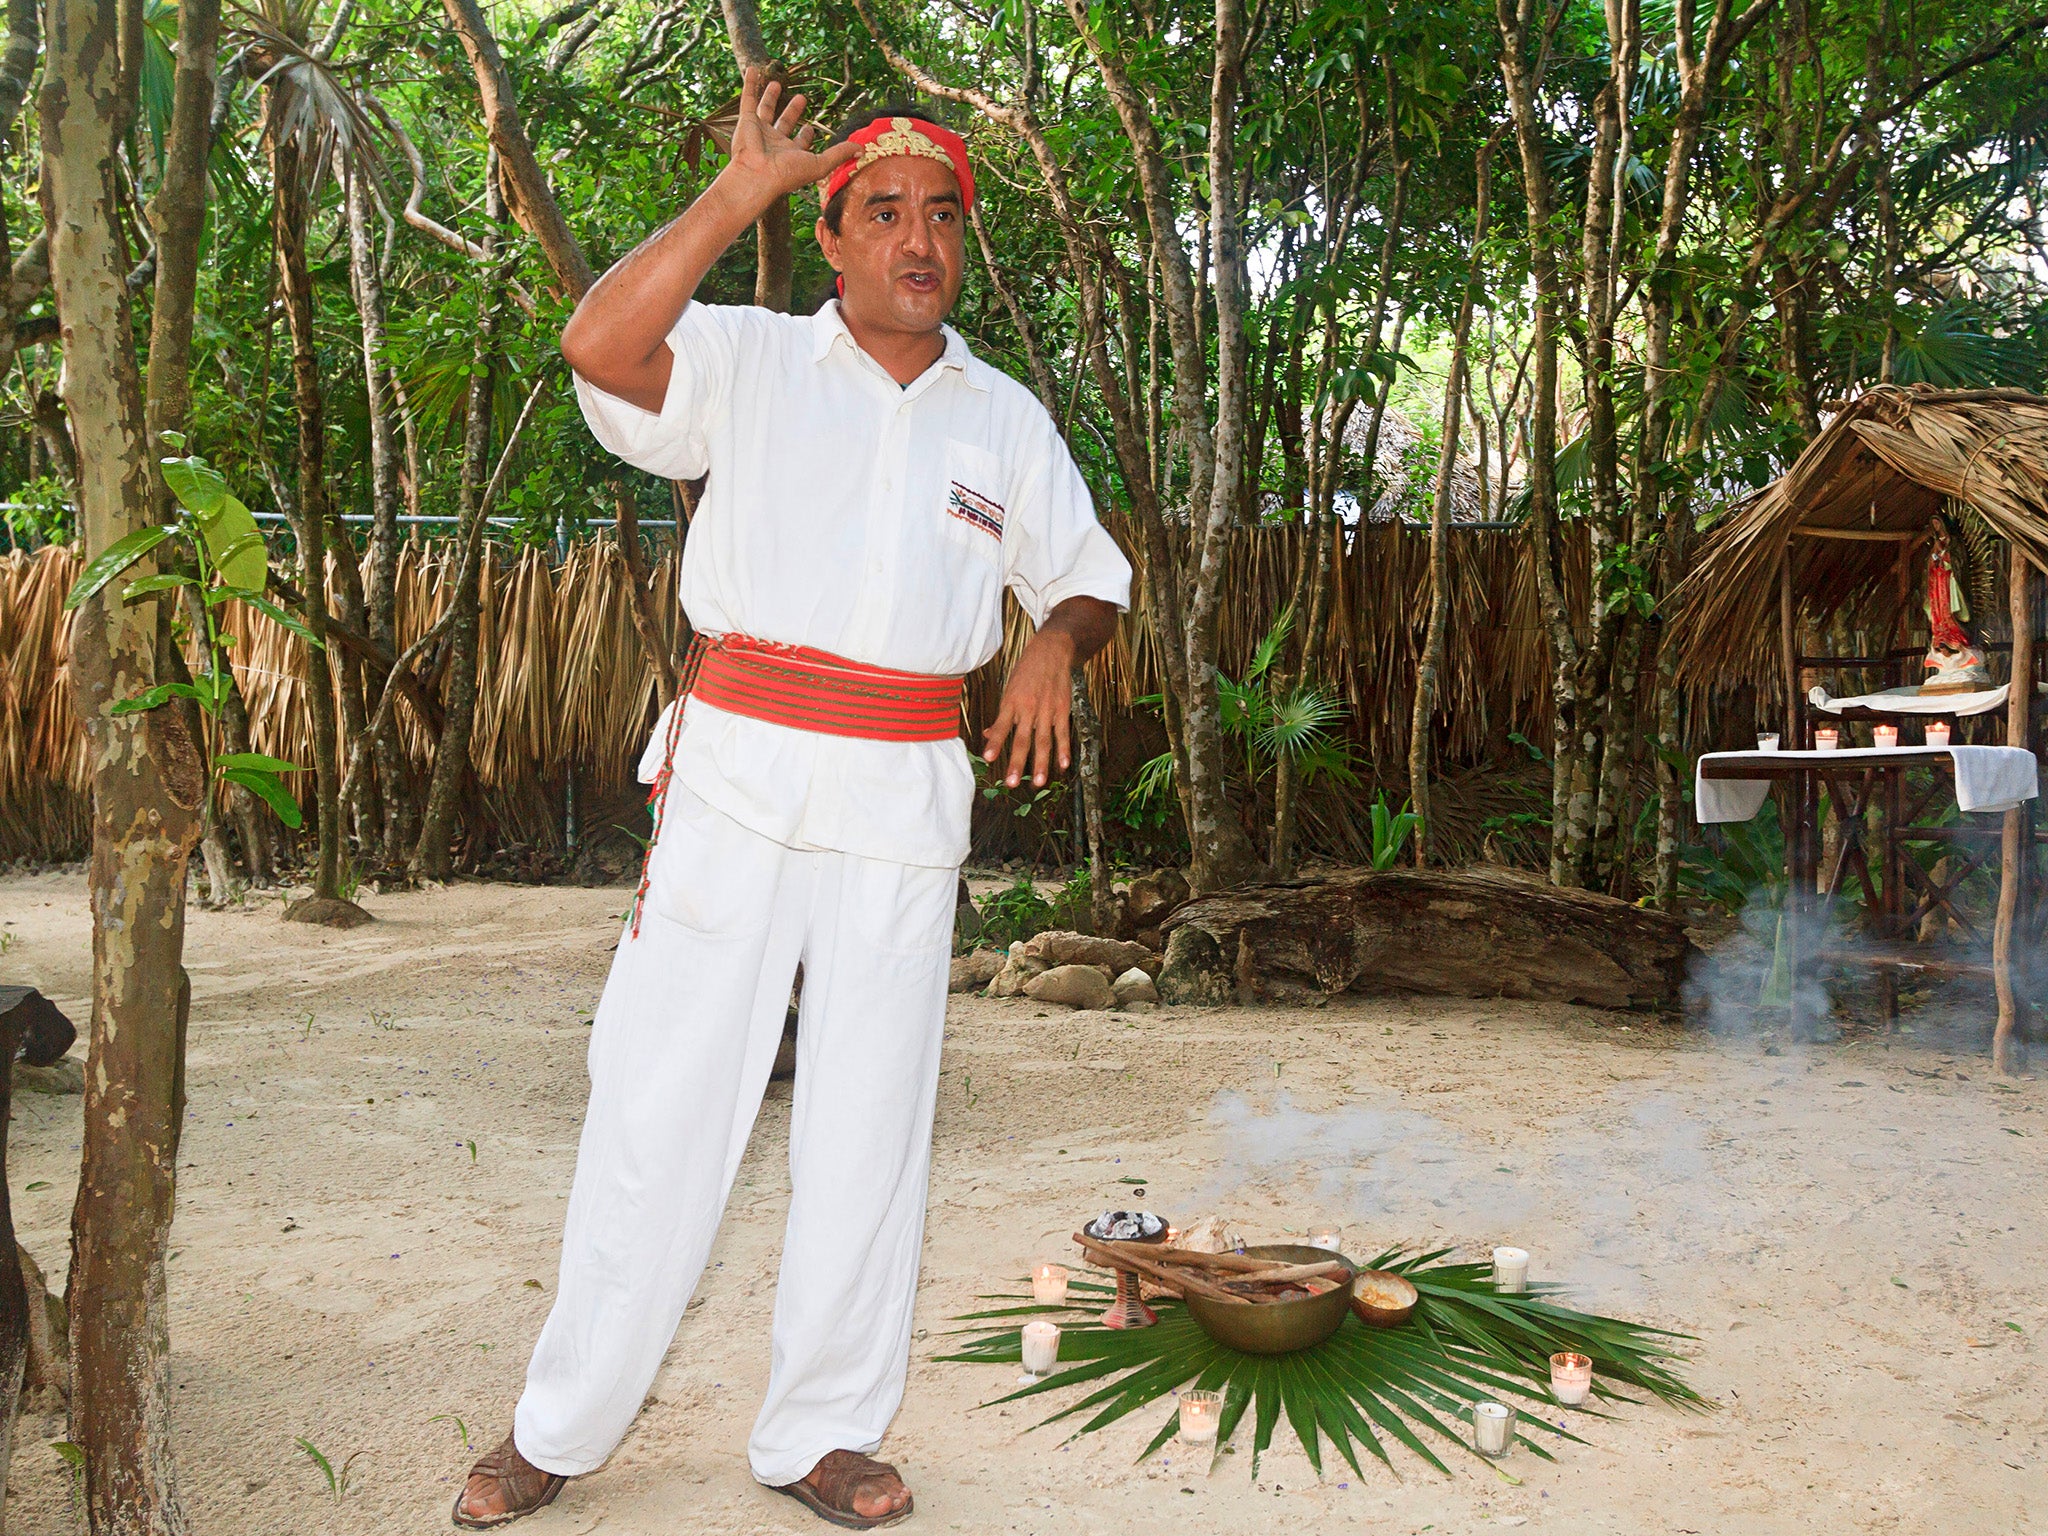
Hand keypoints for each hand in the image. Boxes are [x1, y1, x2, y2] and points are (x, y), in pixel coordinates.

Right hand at [717, 65, 858, 219]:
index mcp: (791, 154)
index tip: (811, 128)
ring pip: (766, 110)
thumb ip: (839, 154)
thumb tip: (861, 149)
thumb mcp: (820, 164)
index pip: (801, 142)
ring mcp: (759, 131)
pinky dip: (750, 85)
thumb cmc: (787, 174)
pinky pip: (748, 99)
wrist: (757, 175)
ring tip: (776, 83)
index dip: (806, 135)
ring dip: (771, 98)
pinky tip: (754, 70)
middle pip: (784, 123)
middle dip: (792, 112)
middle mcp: (775, 143)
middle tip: (802, 98)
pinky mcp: (746, 121)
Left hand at [982, 630, 1076, 789]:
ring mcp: (1047, 710)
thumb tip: (986, 735)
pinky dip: (1064, 749)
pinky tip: (1063, 765)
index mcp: (1011, 703)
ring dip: (1041, 763)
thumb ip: (1001, 716)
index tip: (988, 758)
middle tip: (1012, 783)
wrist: (1052, 651)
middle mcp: (1028, 708)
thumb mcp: (1009, 689)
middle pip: (1022, 739)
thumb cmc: (1026, 672)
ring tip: (1039, 782)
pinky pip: (1063, 733)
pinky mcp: (1062, 710)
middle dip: (1017, 763)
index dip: (995, 742)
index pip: (1001, 726)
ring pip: (1043, 741)